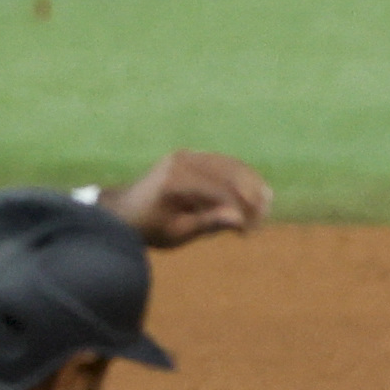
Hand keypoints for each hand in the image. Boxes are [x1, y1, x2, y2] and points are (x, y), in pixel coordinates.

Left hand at [105, 150, 269, 248]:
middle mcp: (183, 161)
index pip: (220, 191)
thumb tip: (239, 220)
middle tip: (264, 217)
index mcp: (177, 180)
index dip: (241, 210)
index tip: (251, 229)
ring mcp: (187, 155)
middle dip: (251, 195)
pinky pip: (223, 163)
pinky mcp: (191, 156)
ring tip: (265, 205)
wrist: (124, 212)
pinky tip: (252, 193)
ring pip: (230, 165)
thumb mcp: (177, 233)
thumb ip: (208, 224)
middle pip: (230, 173)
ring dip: (251, 183)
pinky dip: (240, 177)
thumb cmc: (150, 228)